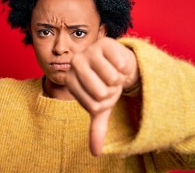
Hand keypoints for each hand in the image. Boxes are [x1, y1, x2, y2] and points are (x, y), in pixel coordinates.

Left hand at [65, 37, 138, 155]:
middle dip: (112, 91)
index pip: (94, 105)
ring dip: (119, 79)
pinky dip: (124, 67)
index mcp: (70, 82)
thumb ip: (96, 128)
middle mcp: (74, 65)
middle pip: (101, 92)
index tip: (101, 94)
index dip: (105, 102)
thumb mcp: (101, 107)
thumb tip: (96, 152)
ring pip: (112, 78)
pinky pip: (120, 64)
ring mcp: (88, 52)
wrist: (118, 65)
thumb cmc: (105, 86)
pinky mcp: (104, 43)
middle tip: (108, 83)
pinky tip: (117, 62)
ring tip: (113, 73)